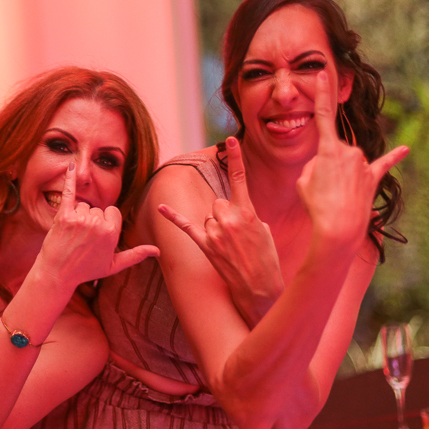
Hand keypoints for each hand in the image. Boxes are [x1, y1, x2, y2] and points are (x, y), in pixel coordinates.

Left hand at [37, 163, 158, 288]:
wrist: (56, 274)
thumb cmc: (85, 270)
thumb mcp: (114, 265)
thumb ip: (136, 255)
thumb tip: (158, 251)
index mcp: (112, 232)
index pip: (112, 212)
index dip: (105, 223)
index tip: (96, 237)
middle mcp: (98, 224)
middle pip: (97, 209)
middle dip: (90, 220)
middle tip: (81, 239)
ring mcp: (80, 219)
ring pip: (83, 205)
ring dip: (78, 216)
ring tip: (71, 235)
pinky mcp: (64, 215)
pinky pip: (69, 192)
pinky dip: (69, 178)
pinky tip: (71, 165)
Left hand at [158, 137, 282, 324]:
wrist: (260, 289)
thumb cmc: (266, 260)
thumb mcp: (264, 231)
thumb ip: (248, 215)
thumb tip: (236, 212)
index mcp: (248, 212)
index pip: (239, 178)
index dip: (235, 157)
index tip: (230, 138)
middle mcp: (230, 219)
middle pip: (218, 202)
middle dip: (225, 215)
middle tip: (237, 237)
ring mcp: (216, 232)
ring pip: (207, 216)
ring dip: (215, 227)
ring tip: (229, 247)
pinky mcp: (205, 246)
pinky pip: (186, 226)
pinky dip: (173, 216)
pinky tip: (161, 207)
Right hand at [296, 72, 407, 249]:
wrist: (338, 228)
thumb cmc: (317, 206)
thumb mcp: (303, 181)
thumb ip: (316, 165)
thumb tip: (331, 165)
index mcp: (329, 149)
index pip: (323, 115)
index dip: (320, 93)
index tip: (323, 73)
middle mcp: (350, 151)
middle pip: (333, 151)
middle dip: (326, 167)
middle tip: (322, 189)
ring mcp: (363, 164)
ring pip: (348, 163)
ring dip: (339, 178)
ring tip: (335, 197)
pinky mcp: (373, 178)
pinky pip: (383, 164)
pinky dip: (394, 157)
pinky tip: (406, 149)